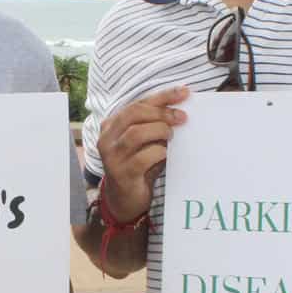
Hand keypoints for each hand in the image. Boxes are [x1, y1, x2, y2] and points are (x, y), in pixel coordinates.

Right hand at [95, 86, 189, 222]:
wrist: (125, 200)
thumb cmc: (139, 166)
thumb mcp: (145, 142)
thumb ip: (154, 126)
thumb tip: (180, 110)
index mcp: (112, 125)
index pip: (137, 104)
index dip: (162, 96)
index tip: (184, 92)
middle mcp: (107, 138)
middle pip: (134, 114)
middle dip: (162, 112)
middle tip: (182, 117)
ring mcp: (112, 156)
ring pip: (136, 133)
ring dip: (160, 131)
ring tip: (171, 136)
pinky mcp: (122, 173)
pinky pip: (143, 158)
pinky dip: (159, 152)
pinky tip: (166, 155)